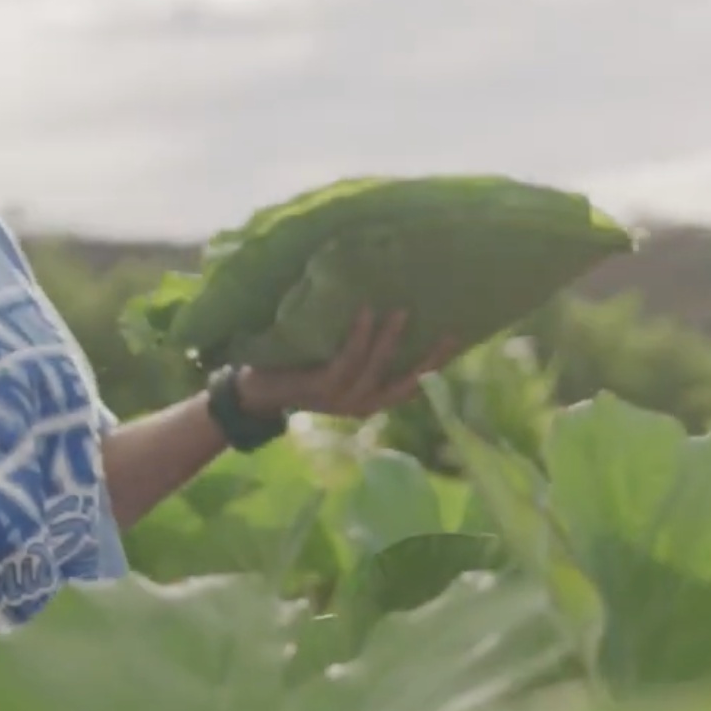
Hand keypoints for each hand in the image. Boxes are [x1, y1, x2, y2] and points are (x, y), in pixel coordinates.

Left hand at [236, 309, 456, 419]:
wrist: (255, 392)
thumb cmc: (298, 369)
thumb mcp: (336, 363)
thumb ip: (359, 351)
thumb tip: (384, 305)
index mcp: (369, 400)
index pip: (411, 386)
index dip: (435, 365)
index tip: (455, 339)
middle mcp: (361, 405)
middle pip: (406, 383)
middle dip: (429, 359)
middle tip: (449, 332)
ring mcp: (342, 399)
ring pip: (376, 367)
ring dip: (390, 339)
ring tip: (401, 311)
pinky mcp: (322, 388)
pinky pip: (347, 360)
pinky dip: (359, 336)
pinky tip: (366, 313)